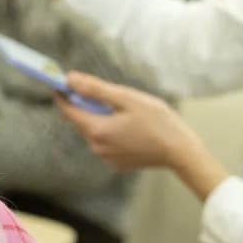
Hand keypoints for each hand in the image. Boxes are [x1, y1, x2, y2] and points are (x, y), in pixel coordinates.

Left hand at [56, 73, 204, 170]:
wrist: (180, 151)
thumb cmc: (158, 122)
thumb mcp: (126, 98)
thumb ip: (95, 88)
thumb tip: (69, 79)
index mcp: (96, 130)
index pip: (67, 111)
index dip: (63, 95)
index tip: (62, 83)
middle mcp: (96, 147)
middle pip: (80, 121)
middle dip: (86, 105)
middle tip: (105, 94)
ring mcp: (106, 157)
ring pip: (94, 131)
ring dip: (101, 118)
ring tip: (125, 112)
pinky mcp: (116, 163)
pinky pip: (106, 142)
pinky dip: (111, 131)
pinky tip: (131, 127)